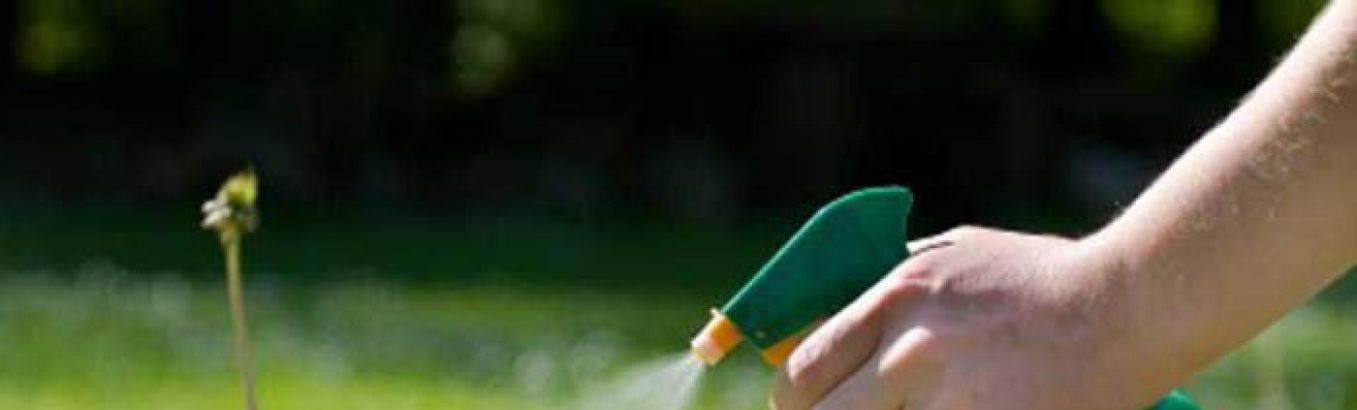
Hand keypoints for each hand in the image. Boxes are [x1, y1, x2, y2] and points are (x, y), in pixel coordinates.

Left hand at [769, 226, 1160, 409]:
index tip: (801, 408)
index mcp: (895, 297)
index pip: (804, 367)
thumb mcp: (957, 255)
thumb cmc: (1044, 278)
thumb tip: (832, 314)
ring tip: (919, 405)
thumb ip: (893, 283)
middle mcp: (911, 349)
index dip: (794, 399)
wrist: (1130, 305)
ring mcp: (952, 398)